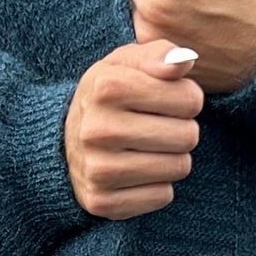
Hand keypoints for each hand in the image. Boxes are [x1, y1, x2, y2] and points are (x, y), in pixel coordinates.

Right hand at [64, 37, 205, 219]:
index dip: (186, 99)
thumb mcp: (128, 63)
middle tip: (157, 126)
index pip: (190, 100)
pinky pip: (163, 196)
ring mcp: (97, 170)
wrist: (64, 140)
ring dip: (172, 158)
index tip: (165, 100)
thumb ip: (160, 54)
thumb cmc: (109, 94)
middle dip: (181, 129)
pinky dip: (157, 185)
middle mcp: (97, 129)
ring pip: (179, 168)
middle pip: (188, 136)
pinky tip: (135, 171)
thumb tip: (185, 60)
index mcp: (107, 87)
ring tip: (147, 147)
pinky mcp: (102, 201)